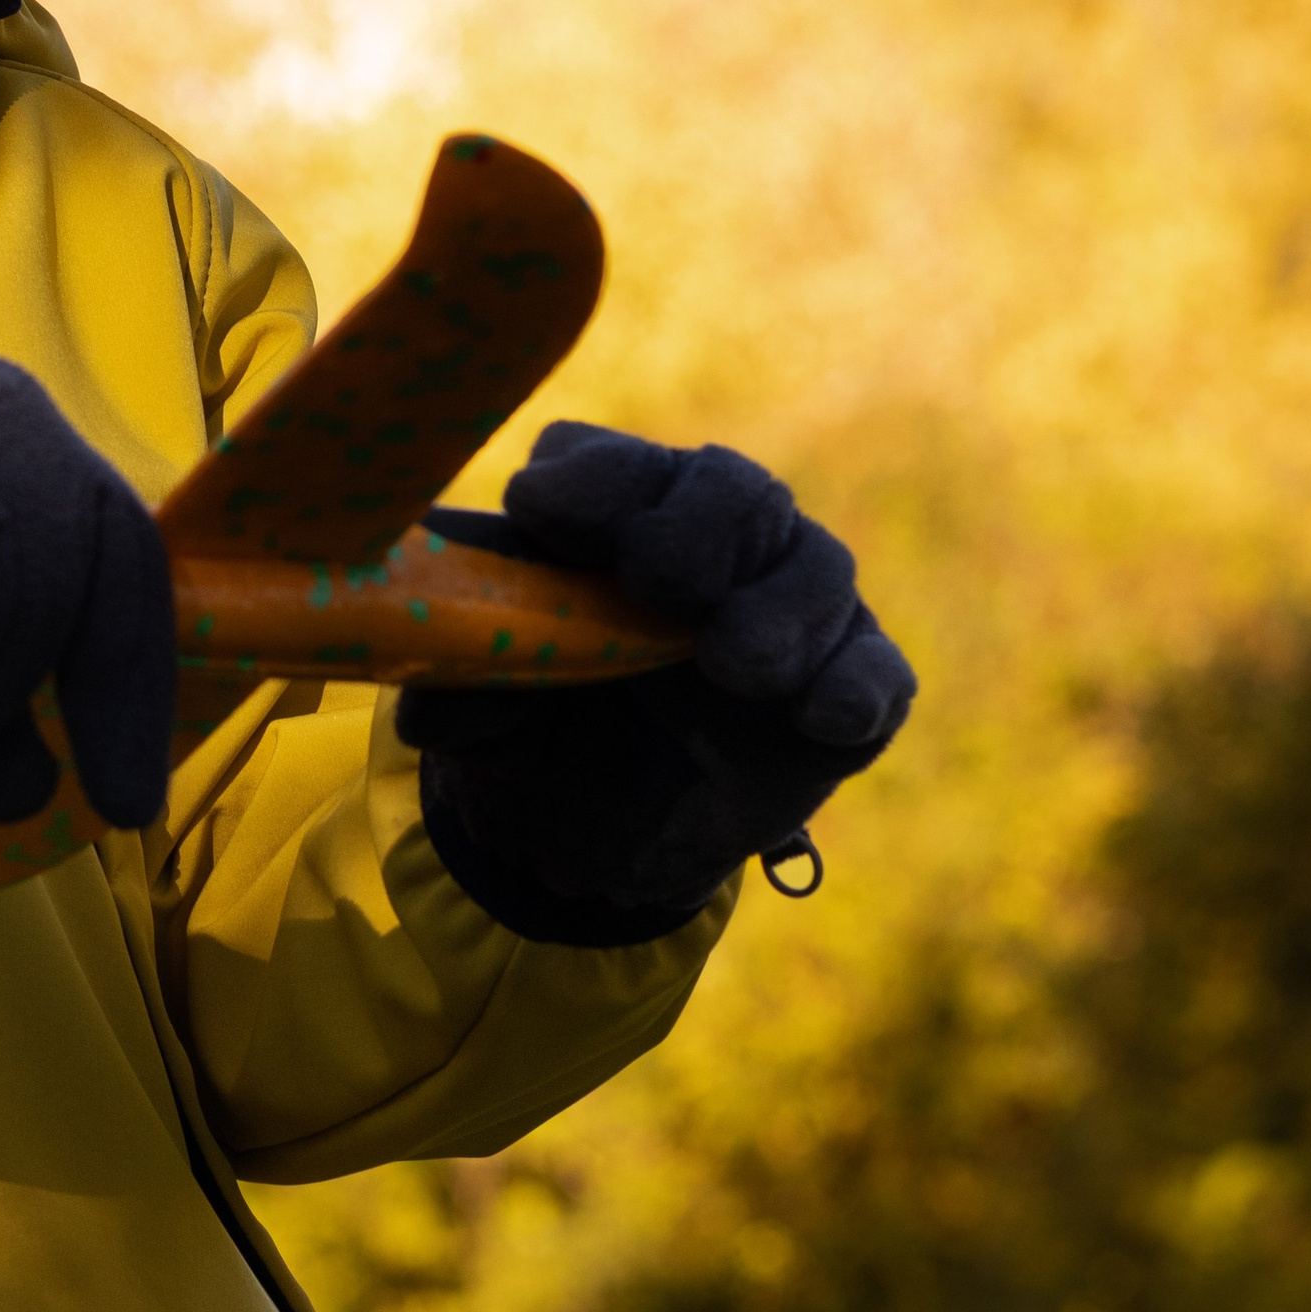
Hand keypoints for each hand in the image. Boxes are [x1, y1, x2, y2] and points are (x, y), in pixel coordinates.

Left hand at [396, 421, 914, 946]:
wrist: (590, 848)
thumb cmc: (530, 738)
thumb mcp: (476, 718)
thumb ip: (458, 690)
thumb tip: (435, 697)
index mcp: (606, 516)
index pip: (604, 463)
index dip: (586, 482)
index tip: (541, 514)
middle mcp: (710, 539)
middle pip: (732, 489)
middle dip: (699, 527)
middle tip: (661, 578)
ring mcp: (788, 610)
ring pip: (817, 569)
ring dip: (781, 610)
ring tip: (736, 664)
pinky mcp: (842, 690)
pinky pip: (875, 675)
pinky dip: (856, 688)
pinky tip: (825, 715)